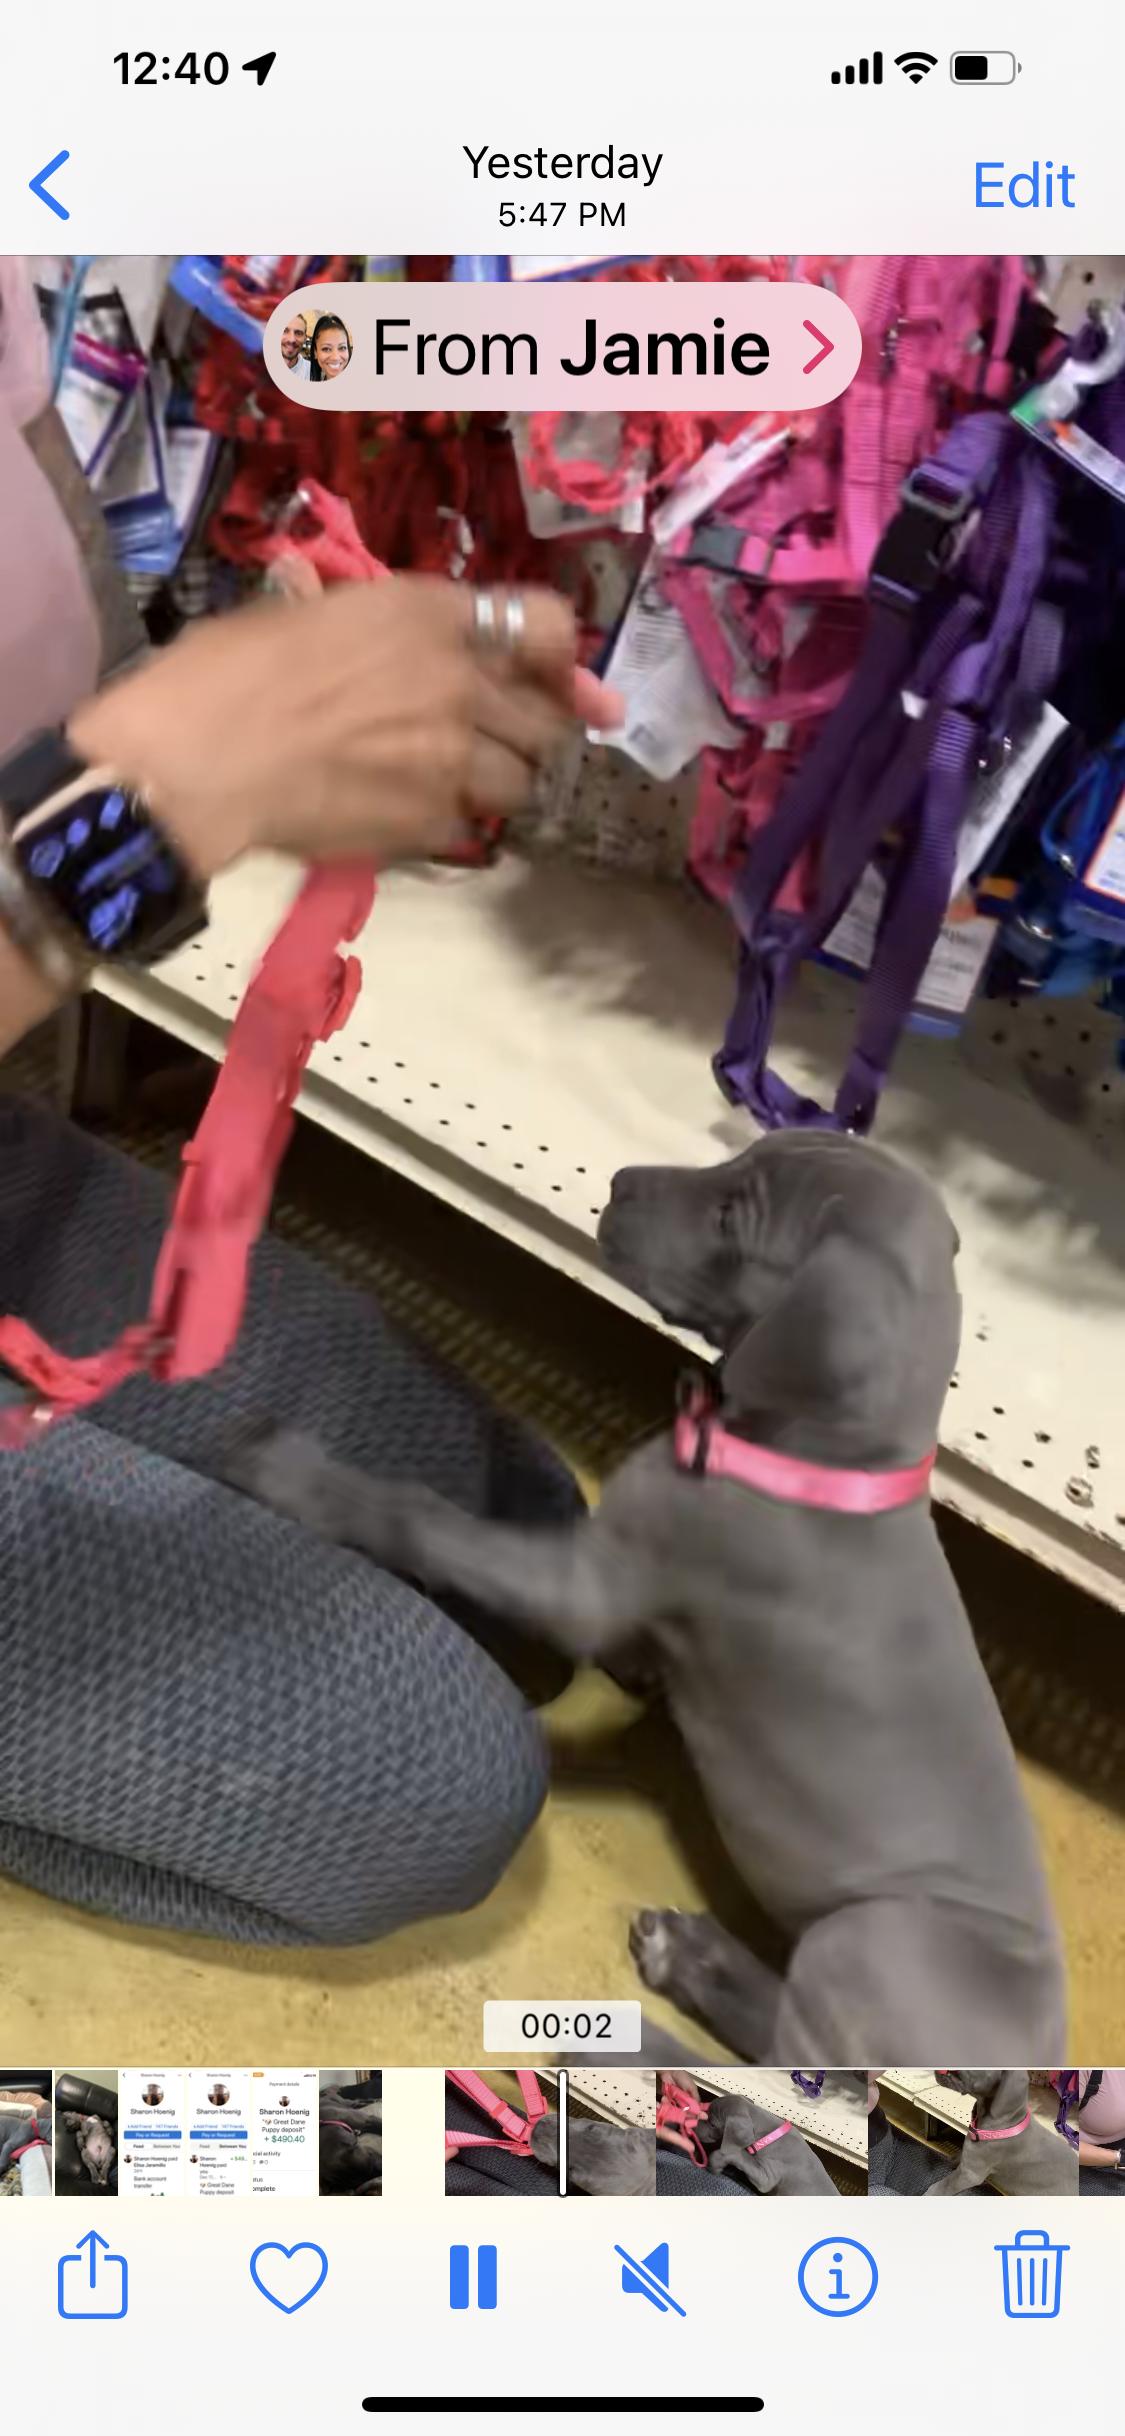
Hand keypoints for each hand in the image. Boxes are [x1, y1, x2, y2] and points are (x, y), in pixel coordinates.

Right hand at [67, 576, 622, 882]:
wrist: (199, 758)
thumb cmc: (226, 672)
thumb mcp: (301, 612)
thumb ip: (362, 624)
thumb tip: (343, 610)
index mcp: (427, 613)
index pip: (545, 625)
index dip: (562, 656)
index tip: (566, 679)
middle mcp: (460, 682)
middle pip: (547, 718)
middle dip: (533, 731)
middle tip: (506, 741)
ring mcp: (453, 758)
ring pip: (521, 782)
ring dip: (499, 783)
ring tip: (458, 782)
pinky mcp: (431, 821)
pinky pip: (468, 827)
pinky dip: (449, 824)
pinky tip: (410, 815)